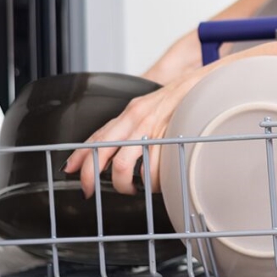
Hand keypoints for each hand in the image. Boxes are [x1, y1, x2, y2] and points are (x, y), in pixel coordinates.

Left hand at [63, 67, 207, 196]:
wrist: (204, 85)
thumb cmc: (178, 100)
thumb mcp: (147, 108)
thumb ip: (128, 125)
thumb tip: (108, 146)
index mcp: (130, 112)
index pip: (97, 135)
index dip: (80, 156)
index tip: (72, 172)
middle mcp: (137, 119)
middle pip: (104, 153)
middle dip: (93, 177)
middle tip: (92, 190)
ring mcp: (153, 129)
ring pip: (125, 166)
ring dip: (125, 185)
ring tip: (132, 188)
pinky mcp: (169, 138)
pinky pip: (153, 170)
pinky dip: (152, 183)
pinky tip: (156, 182)